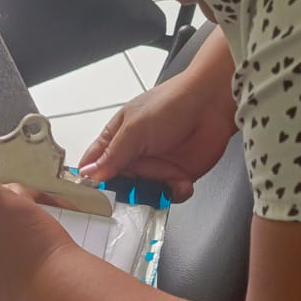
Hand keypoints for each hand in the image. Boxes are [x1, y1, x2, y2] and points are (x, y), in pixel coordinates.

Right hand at [79, 53, 236, 202]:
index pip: (94, 164)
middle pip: (118, 186)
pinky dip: (175, 193)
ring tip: (161, 186)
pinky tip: (181, 182)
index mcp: (116, 138)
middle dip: (123, 196)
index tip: (89, 197)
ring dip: (152, 195)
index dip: (89, 181)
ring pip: (144, 195)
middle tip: (130, 198)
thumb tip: (90, 174)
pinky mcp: (177, 175)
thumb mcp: (135, 129)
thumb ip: (113, 155)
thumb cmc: (172, 103)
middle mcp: (134, 154)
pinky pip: (169, 195)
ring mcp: (155, 166)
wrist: (212, 103)